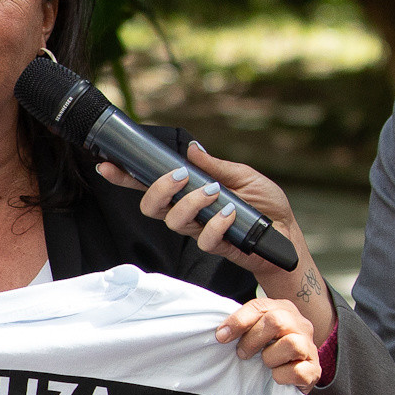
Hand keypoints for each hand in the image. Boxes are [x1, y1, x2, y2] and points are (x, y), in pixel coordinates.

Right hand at [100, 142, 334, 340]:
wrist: (286, 234)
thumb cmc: (266, 205)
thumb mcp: (242, 175)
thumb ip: (215, 166)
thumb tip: (191, 148)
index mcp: (189, 194)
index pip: (151, 186)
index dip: (126, 177)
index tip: (108, 165)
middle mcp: (188, 213)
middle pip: (151, 207)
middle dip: (158, 190)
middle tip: (181, 177)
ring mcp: (199, 231)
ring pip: (173, 222)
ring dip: (192, 203)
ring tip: (216, 193)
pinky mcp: (215, 246)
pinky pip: (203, 238)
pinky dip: (217, 223)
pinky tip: (232, 214)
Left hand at [214, 297, 321, 389]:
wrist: (294, 373)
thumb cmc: (268, 349)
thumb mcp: (254, 332)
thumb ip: (241, 327)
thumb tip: (221, 334)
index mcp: (284, 309)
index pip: (259, 307)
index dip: (238, 321)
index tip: (221, 337)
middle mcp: (300, 325)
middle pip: (277, 321)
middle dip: (253, 340)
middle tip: (243, 353)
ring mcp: (310, 347)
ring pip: (291, 344)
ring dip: (270, 357)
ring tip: (265, 363)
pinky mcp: (314, 371)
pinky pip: (299, 372)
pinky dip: (282, 376)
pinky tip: (276, 376)